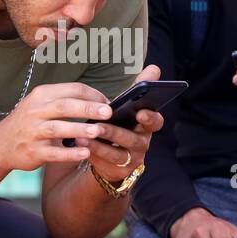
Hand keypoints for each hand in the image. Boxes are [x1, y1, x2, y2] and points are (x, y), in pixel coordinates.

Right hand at [0, 80, 114, 171]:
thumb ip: (65, 101)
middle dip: (88, 108)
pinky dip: (70, 153)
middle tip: (108, 112)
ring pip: (57, 128)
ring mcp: (32, 132)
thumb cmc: (29, 122)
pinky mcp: (33, 151)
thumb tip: (99, 102)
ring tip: (98, 131)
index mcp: (41, 95)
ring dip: (79, 129)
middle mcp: (35, 111)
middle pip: (64, 106)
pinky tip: (85, 153)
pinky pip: (53, 153)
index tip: (108, 103)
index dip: (92, 95)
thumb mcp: (41, 104)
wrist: (0, 144)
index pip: (71, 89)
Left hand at [66, 64, 164, 183]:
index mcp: (147, 126)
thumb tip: (154, 67)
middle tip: (100, 125)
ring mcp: (132, 159)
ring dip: (100, 144)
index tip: (140, 112)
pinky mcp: (119, 170)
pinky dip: (93, 152)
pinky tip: (80, 144)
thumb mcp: (128, 107)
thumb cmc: (121, 123)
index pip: (156, 122)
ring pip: (117, 153)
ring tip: (84, 135)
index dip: (150, 118)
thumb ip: (139, 89)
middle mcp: (143, 143)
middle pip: (133, 139)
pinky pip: (106, 162)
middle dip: (116, 132)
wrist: (113, 153)